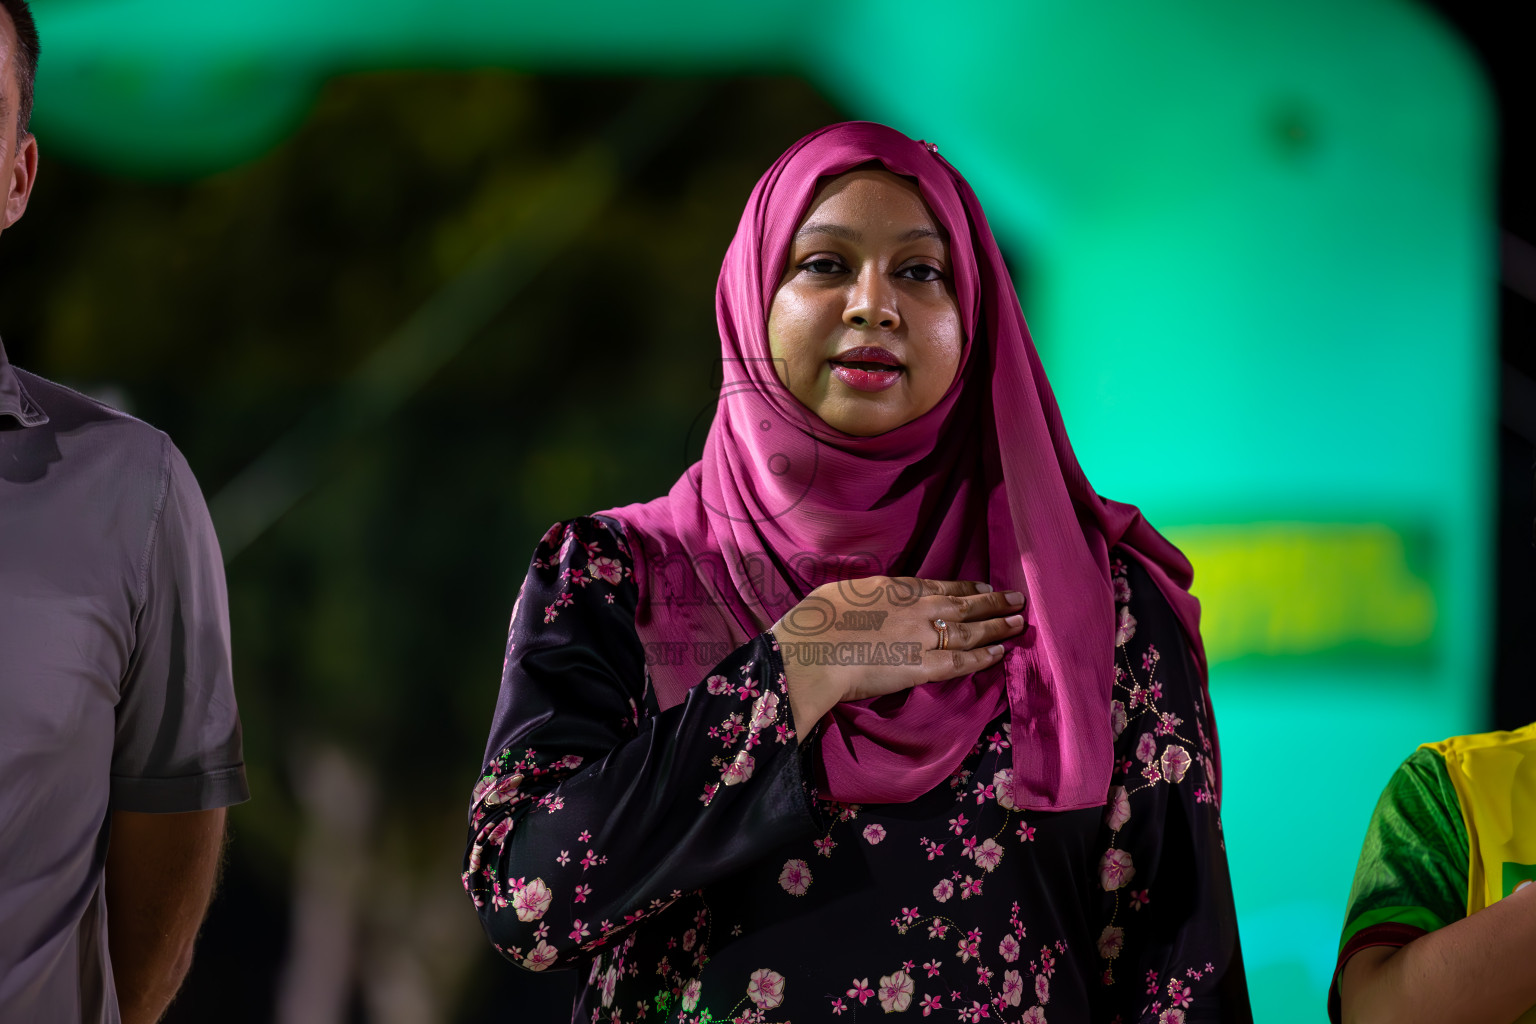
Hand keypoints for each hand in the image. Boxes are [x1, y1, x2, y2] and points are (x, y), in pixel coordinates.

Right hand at [770, 577, 1025, 739]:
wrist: (814, 651)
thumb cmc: (816, 620)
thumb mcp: (843, 593)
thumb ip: (865, 595)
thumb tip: (868, 598)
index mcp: (896, 588)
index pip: (941, 586)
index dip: (966, 587)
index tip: (984, 585)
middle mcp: (917, 609)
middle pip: (964, 604)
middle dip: (993, 602)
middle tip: (1018, 600)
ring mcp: (922, 638)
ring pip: (970, 631)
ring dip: (997, 626)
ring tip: (1018, 623)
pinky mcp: (922, 667)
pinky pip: (960, 662)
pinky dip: (982, 657)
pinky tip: (1000, 653)